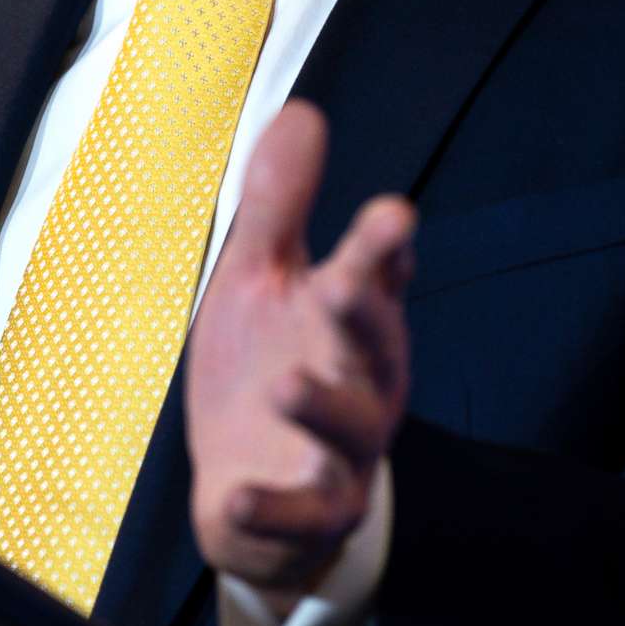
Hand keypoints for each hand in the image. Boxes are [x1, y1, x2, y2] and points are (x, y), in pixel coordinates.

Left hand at [186, 101, 415, 594]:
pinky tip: (234, 496)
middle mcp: (362, 379)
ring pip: (350, 429)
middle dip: (365, 314)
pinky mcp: (313, 514)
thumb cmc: (264, 369)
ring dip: (321, 406)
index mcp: (350, 317)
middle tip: (345, 282)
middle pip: (375, 344)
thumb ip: (278, 206)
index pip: (376, 274)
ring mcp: (344, 452)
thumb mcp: (260, 282)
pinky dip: (270, 508)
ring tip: (284, 385)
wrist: (255, 498)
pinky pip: (299, 514)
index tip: (391, 214)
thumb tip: (302, 111)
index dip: (383, 248)